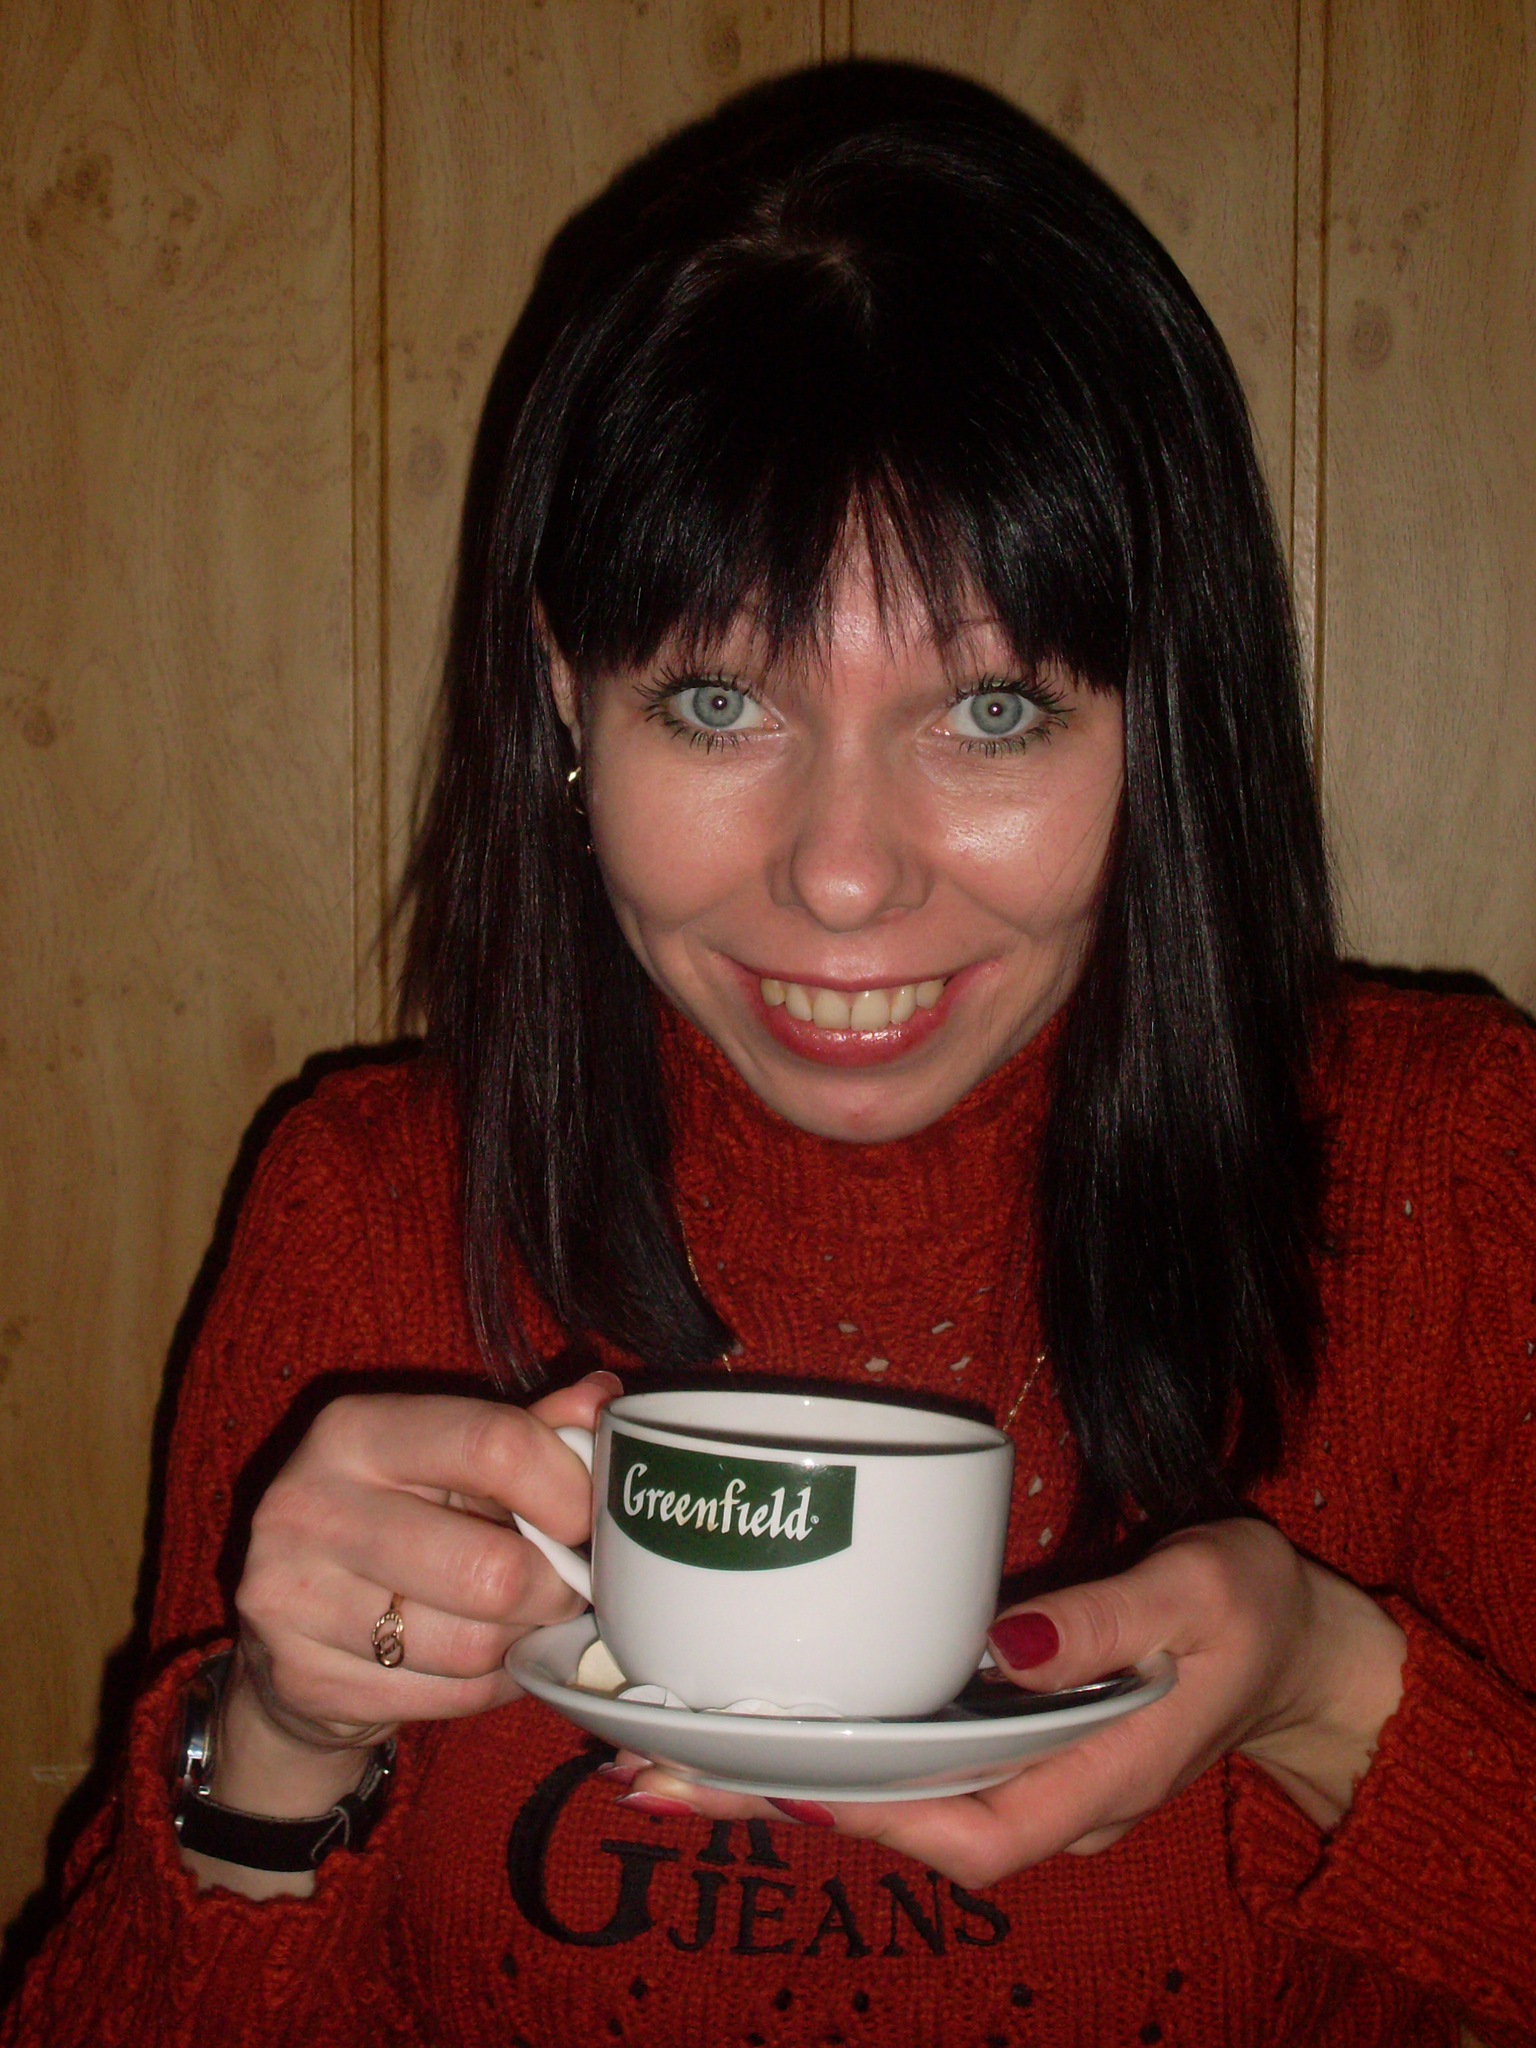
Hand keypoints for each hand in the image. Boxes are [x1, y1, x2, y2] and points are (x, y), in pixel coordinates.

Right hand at [226, 1372, 620, 1767]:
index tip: (587, 1518)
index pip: (493, 1445)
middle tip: (567, 1587)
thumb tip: (602, 1399)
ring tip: (521, 1622)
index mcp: (355, 1430)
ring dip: (521, 1643)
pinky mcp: (304, 1681)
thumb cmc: (395, 1521)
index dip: (566, 1489)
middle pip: (491, 1569)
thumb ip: (526, 1432)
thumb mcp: (448, 1463)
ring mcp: (294, 1598)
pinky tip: (480, 1664)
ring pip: (474, 1646)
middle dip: (555, 1588)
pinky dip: (488, 1689)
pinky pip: (447, 1699)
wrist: (287, 1632)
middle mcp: (310, 1506)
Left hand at [613, 1518, 1406, 1890]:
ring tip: (671, 1753)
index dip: (868, 1818)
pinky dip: (839, 1743)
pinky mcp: (1011, 1737)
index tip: (781, 1780)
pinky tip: (770, 1715)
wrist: (1301, 1651)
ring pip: (892, 1796)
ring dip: (790, 1776)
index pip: (965, 1836)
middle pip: (897, 1825)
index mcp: (1091, 1781)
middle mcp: (1044, 1797)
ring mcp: (1025, 1774)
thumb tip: (1003, 1645)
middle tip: (655, 1773)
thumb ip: (1111, 1624)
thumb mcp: (1203, 1595)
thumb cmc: (1254, 1614)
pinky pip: (912, 1757)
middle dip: (779, 1803)